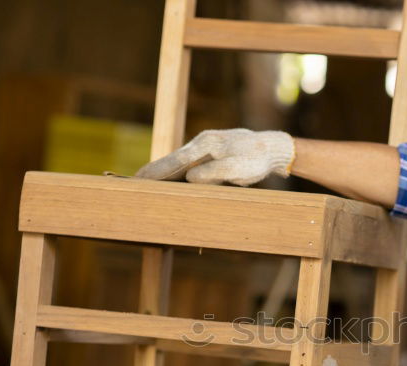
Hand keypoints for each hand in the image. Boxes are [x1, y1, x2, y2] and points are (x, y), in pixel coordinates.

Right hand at [134, 128, 294, 184]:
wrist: (272, 148)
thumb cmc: (256, 160)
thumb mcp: (237, 169)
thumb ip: (214, 173)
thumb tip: (190, 178)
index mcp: (206, 145)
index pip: (175, 160)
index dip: (157, 171)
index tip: (140, 179)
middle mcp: (202, 142)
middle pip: (173, 159)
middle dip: (154, 170)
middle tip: (134, 180)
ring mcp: (206, 146)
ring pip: (180, 161)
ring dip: (164, 171)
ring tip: (146, 181)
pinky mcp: (211, 152)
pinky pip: (189, 162)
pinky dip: (177, 170)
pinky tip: (170, 178)